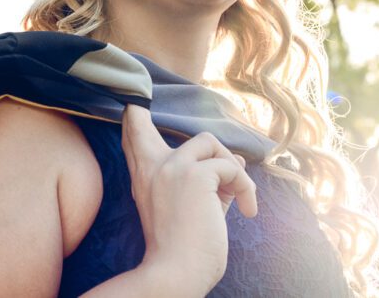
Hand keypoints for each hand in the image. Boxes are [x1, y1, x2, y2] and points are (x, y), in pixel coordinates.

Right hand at [121, 104, 256, 293]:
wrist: (177, 273)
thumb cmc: (185, 249)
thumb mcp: (192, 207)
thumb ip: (208, 181)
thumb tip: (238, 158)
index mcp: (144, 178)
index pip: (131, 135)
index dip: (133, 117)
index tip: (133, 106)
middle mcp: (151, 166)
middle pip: (139, 122)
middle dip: (141, 115)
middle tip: (139, 109)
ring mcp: (172, 167)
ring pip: (208, 140)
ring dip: (229, 166)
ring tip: (237, 196)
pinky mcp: (196, 176)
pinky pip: (232, 167)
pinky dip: (246, 188)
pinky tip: (247, 211)